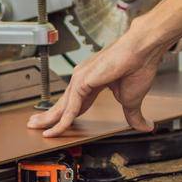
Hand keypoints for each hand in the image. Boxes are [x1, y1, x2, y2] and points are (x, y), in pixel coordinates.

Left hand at [26, 39, 161, 137]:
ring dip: (51, 120)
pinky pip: (71, 106)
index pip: (76, 103)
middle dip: (50, 117)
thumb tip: (145, 126)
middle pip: (64, 104)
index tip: (58, 124)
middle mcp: (83, 78)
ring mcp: (81, 79)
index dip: (67, 115)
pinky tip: (59, 129)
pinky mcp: (82, 81)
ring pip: (63, 106)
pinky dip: (65, 120)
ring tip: (40, 131)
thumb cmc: (138, 67)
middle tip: (35, 126)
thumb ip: (133, 115)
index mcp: (93, 81)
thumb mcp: (132, 100)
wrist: (142, 51)